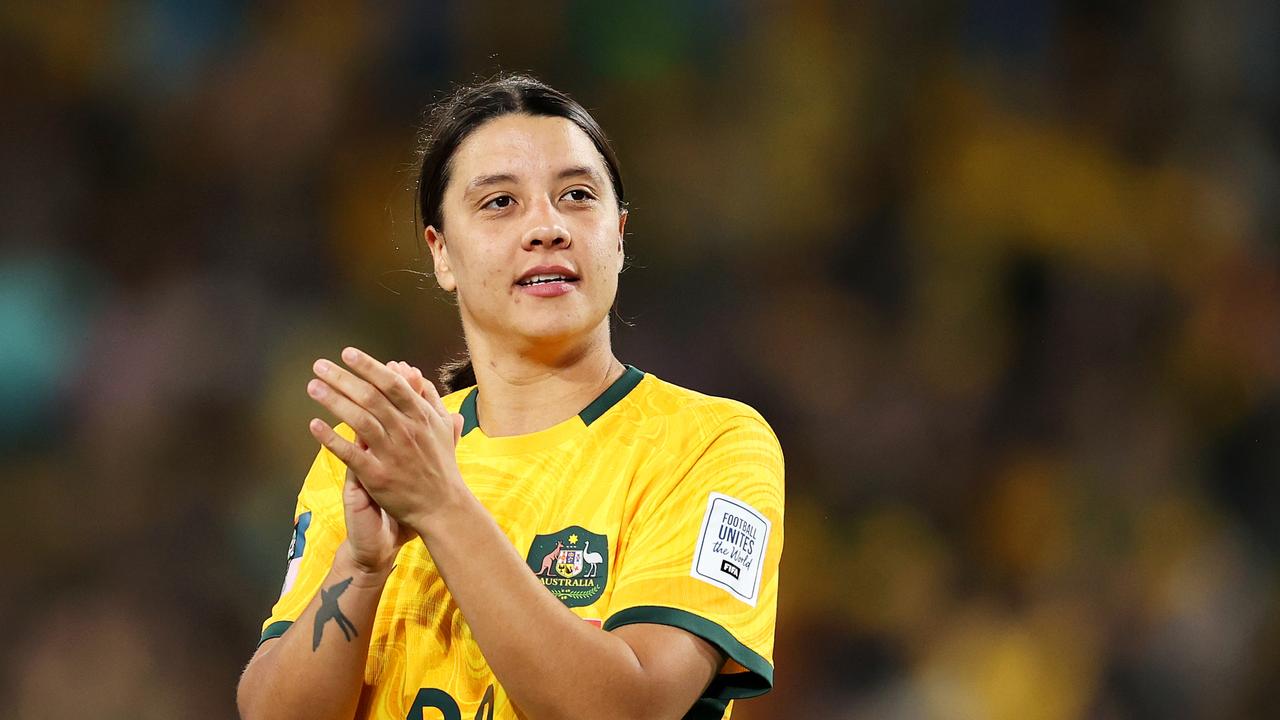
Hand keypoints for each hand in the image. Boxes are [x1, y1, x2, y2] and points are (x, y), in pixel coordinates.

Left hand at [307, 348, 466, 539]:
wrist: (443, 507)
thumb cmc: (442, 466)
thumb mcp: (443, 428)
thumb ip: (429, 399)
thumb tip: (415, 374)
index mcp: (421, 416)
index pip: (392, 383)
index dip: (369, 367)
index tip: (348, 354)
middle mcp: (406, 431)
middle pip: (371, 397)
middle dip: (343, 378)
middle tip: (319, 365)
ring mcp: (392, 453)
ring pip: (359, 420)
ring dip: (333, 401)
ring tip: (313, 387)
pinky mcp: (378, 476)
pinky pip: (350, 453)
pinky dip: (331, 438)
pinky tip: (314, 425)